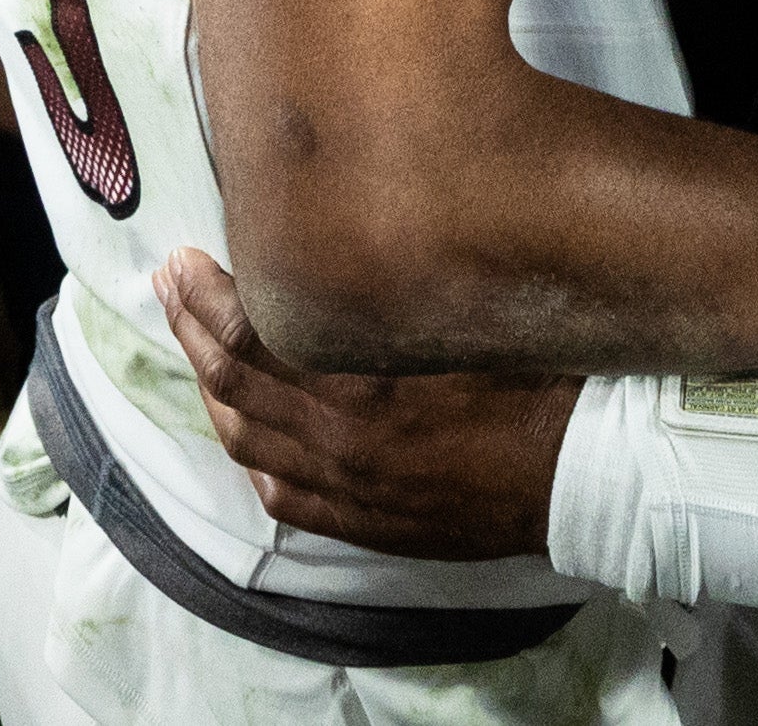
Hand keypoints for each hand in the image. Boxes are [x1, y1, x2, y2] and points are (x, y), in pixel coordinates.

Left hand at [156, 249, 576, 561]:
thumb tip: (350, 234)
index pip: (249, 336)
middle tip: (168, 286)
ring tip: (193, 348)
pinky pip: (285, 497)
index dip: (207, 296)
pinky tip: (247, 435)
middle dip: (191, 331)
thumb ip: (400, 286)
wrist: (588, 475)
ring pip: (247, 443)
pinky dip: (253, 460)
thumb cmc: (544, 379)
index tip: (185, 258)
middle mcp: (341, 439)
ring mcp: (349, 488)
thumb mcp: (469, 311)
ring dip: (210, 390)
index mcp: (362, 381)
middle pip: (233, 385)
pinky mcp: (369, 524)